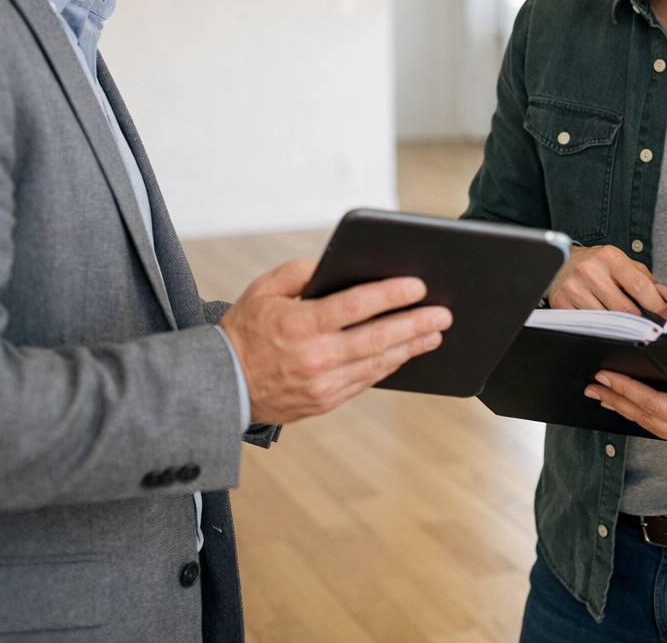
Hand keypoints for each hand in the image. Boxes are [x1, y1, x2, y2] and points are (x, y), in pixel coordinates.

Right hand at [220, 258, 450, 424]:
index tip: (417, 286)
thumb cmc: (244, 332)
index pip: (355, 306)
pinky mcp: (326, 401)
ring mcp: (323, 383)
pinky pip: (367, 380)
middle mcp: (315, 356)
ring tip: (435, 333)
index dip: (390, 295)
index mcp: (300, 324)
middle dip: (415, 323)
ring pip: (378, 362)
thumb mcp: (262, 290)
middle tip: (443, 313)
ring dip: (411, 347)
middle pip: (377, 337)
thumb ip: (298, 272)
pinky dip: (389, 365)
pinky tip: (406, 353)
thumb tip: (333, 265)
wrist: (223, 386)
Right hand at [546, 245, 666, 319]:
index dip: (656, 306)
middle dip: (639, 320)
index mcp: (609, 257)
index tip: (662, 316)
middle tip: (645, 324)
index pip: (640, 286)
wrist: (561, 262)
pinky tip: (599, 318)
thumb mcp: (621, 263)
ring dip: (619, 325)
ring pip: (607, 319)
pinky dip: (598, 325)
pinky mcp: (561, 302)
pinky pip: (588, 324)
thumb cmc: (596, 264)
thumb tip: (664, 296)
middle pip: (624, 308)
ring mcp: (574, 287)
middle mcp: (590, 270)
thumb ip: (645, 278)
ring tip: (621, 320)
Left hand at [585, 365, 666, 476]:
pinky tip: (643, 411)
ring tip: (606, 398)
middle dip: (619, 402)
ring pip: (658, 428)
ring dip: (630, 412)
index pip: (659, 406)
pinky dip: (650, 419)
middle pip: (650, 420)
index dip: (629, 392)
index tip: (606, 379)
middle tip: (591, 386)